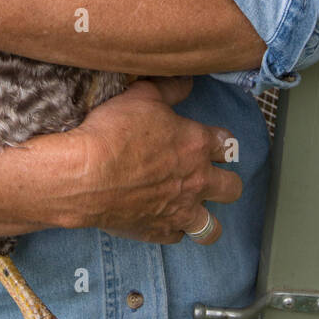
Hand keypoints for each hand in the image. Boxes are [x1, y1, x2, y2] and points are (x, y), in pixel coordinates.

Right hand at [61, 77, 240, 244]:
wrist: (86, 175)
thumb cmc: (114, 133)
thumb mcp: (142, 96)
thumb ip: (170, 89)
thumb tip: (187, 81)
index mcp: (196, 144)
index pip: (228, 144)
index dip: (221, 143)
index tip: (210, 143)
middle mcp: (197, 180)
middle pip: (232, 188)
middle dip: (225, 182)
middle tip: (206, 176)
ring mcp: (180, 210)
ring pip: (212, 226)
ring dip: (206, 218)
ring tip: (193, 210)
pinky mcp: (159, 231)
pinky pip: (178, 237)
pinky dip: (172, 229)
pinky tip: (161, 219)